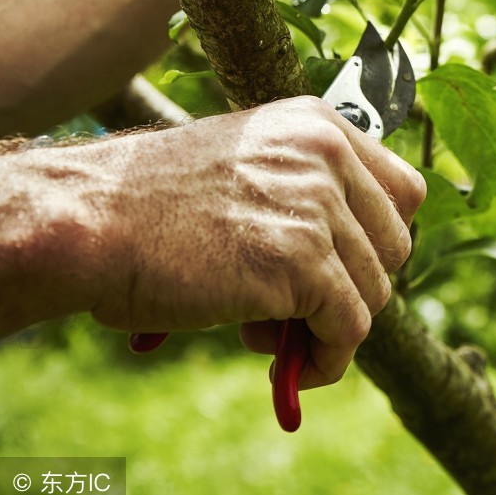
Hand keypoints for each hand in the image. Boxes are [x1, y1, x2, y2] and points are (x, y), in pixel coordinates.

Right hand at [69, 97, 423, 388]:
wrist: (91, 220)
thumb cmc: (154, 204)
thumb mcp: (248, 164)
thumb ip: (308, 191)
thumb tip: (361, 264)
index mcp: (319, 125)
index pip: (404, 191)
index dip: (379, 240)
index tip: (345, 269)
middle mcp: (327, 155)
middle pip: (396, 244)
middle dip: (354, 285)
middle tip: (296, 307)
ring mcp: (317, 206)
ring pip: (374, 291)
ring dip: (329, 326)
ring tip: (266, 331)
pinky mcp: (302, 262)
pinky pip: (348, 328)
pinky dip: (327, 360)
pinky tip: (289, 370)